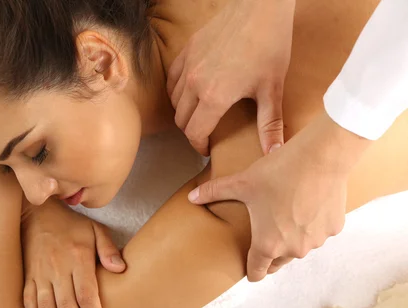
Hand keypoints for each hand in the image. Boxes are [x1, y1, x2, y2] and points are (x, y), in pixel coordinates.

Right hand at [20, 198, 125, 307]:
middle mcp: (57, 269)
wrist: (37, 214)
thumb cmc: (72, 226)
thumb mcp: (95, 230)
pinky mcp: (27, 278)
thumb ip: (108, 249)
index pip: (87, 296)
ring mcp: (39, 275)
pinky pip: (29, 303)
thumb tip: (120, 269)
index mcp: (77, 258)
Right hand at [167, 0, 294, 155]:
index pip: (194, 133)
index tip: (207, 149)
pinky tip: (191, 91)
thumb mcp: (272, 89)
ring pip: (174, 101)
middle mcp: (194, 83)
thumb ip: (270, 125)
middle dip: (192, 131)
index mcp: (214, 97)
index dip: (200, 146)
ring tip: (200, 114)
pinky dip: (177, 91)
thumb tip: (275, 153)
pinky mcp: (186, 50)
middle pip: (181, 120)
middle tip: (206, 133)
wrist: (261, 7)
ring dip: (184, 112)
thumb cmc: (270, 45)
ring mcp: (187, 65)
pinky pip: (172, 79)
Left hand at [188, 112, 372, 280]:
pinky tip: (307, 205)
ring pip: (301, 247)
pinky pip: (318, 232)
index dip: (252, 272)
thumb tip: (191, 197)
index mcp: (268, 244)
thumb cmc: (277, 172)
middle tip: (264, 239)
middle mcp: (294, 249)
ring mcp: (316, 240)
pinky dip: (312, 224)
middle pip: (279, 262)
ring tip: (286, 216)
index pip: (257, 271)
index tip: (250, 272)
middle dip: (271, 254)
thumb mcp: (241, 183)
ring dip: (293, 238)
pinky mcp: (334, 228)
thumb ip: (214, 192)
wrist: (320, 157)